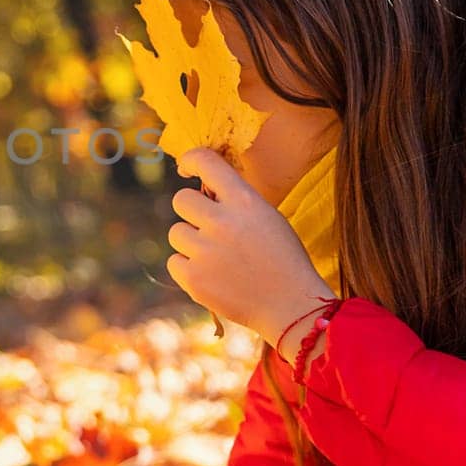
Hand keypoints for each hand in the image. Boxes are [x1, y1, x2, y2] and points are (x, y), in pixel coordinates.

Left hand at [167, 147, 333, 345]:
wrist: (292, 305)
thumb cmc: (282, 258)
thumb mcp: (268, 217)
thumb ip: (236, 201)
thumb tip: (203, 189)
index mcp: (245, 201)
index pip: (205, 162)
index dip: (191, 160)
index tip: (187, 168)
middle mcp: (222, 222)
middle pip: (181, 199)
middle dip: (193, 212)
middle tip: (211, 228)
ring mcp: (205, 251)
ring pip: (176, 232)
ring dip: (191, 242)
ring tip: (218, 258)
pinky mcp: (194, 279)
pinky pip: (174, 261)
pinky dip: (188, 268)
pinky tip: (212, 275)